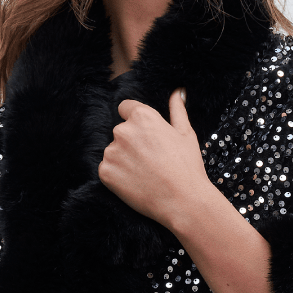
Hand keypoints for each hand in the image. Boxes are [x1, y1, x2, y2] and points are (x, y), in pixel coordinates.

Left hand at [98, 88, 214, 232]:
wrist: (182, 201)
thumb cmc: (187, 167)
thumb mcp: (186, 134)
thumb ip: (177, 110)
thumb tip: (177, 92)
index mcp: (142, 117)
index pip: (125, 108)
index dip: (136, 121)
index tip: (145, 136)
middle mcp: (123, 131)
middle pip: (120, 132)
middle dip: (132, 143)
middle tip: (150, 160)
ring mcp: (111, 152)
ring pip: (113, 151)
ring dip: (123, 159)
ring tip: (144, 173)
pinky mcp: (104, 172)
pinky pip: (107, 169)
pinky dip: (117, 175)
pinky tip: (135, 182)